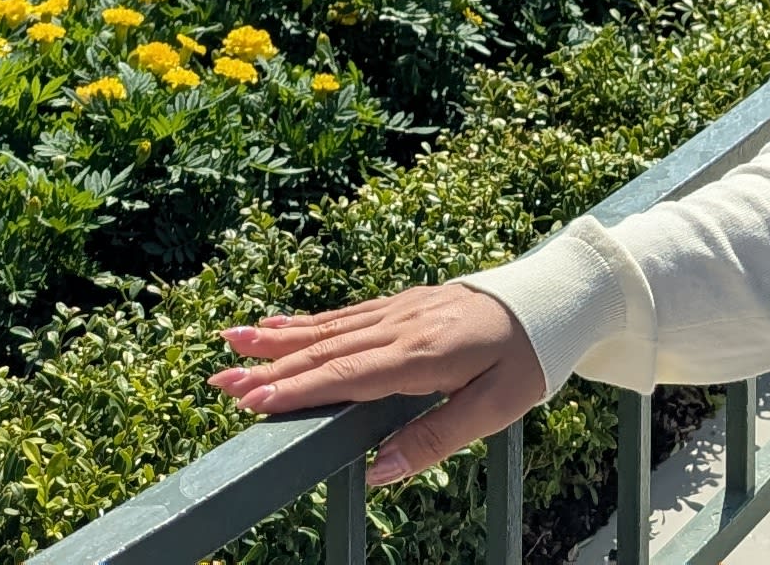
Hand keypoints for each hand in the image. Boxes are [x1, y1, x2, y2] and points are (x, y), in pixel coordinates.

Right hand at [210, 284, 542, 485]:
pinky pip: (345, 315)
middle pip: (326, 351)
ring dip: (277, 339)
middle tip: (218, 380)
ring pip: (329, 328)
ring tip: (231, 342)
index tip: (252, 400)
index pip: (347, 376)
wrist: (551, 298)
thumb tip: (381, 472)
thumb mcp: (497, 408)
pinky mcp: (401, 305)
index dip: (298, 390)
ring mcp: (398, 311)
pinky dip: (307, 322)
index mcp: (421, 355)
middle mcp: (400, 326)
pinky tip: (278, 325)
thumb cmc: (527, 359)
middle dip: (269, 367)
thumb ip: (437, 438)